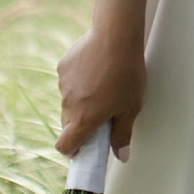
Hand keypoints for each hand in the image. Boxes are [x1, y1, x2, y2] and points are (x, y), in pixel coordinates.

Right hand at [56, 21, 146, 159]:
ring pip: (68, 101)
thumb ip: (122, 134)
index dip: (73, 150)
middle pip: (68, 124)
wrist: (115, 36)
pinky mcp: (62, 67)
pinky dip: (78, 81)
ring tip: (103, 85)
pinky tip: (95, 68)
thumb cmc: (127, 74)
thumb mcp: (131, 107)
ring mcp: (63, 85)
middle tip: (101, 113)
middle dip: (81, 124)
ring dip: (80, 100)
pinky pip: (68, 82)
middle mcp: (68, 104)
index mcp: (84, 119)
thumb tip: (121, 156)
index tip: (84, 147)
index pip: (64, 146)